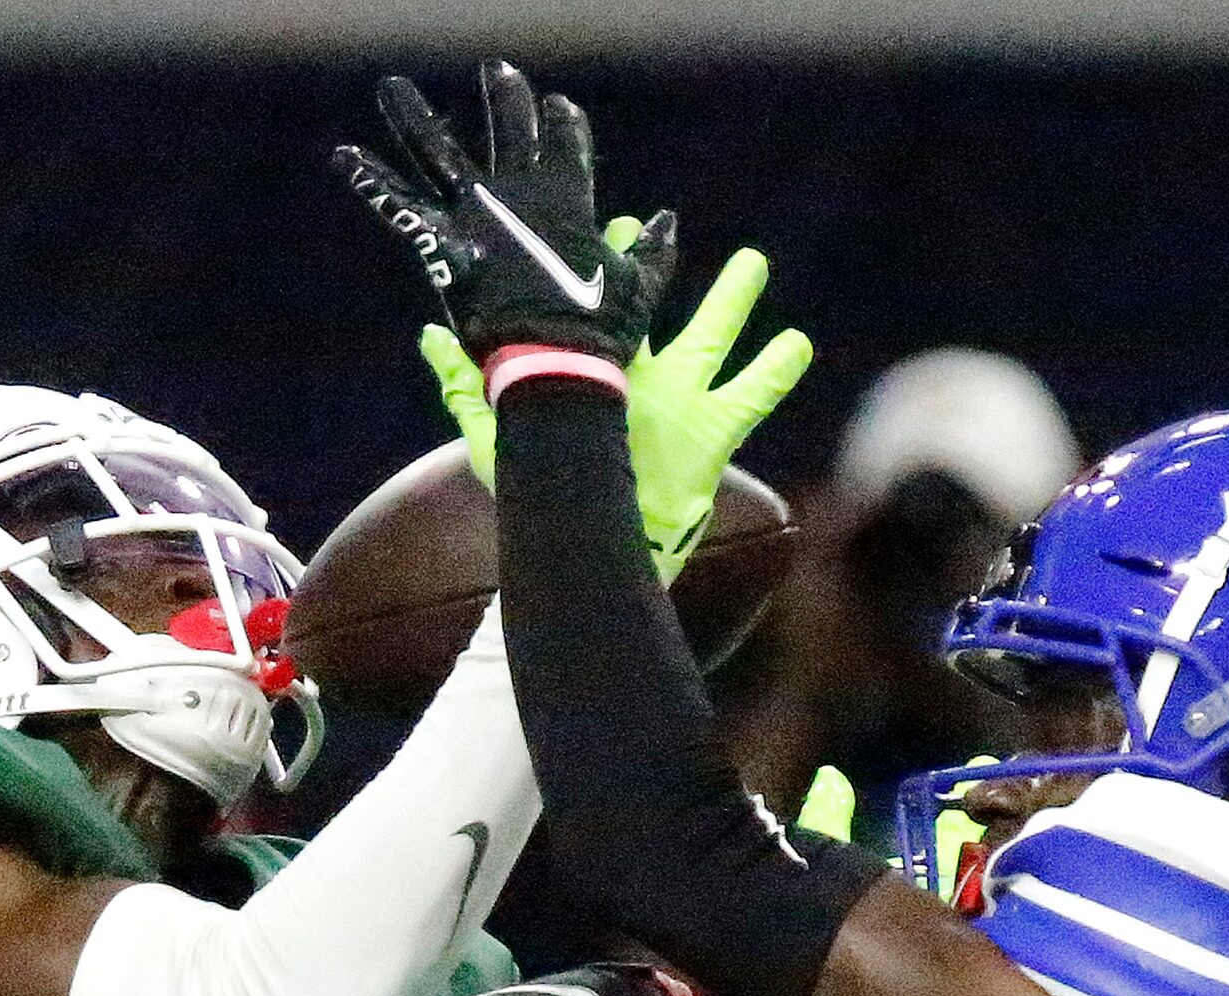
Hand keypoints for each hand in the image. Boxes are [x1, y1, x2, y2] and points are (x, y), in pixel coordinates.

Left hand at [337, 61, 672, 364]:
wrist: (553, 361)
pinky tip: (345, 155)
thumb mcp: (639, 286)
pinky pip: (399, 207)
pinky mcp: (443, 242)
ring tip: (391, 88)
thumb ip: (651, 250)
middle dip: (506, 98)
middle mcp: (518, 194)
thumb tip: (666, 219)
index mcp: (568, 200)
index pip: (566, 146)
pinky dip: (372, 181)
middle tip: (498, 70)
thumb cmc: (601, 330)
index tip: (559, 105)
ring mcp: (476, 213)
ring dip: (414, 118)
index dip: (563, 123)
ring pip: (438, 152)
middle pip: (508, 130)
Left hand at [420, 235, 812, 581]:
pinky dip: (775, 368)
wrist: (590, 541)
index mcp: (591, 369)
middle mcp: (637, 377)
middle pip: (653, 307)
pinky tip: (796, 339)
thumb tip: (432, 334)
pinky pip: (753, 394)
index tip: (601, 226)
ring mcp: (679, 401)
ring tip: (752, 260)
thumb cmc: (544, 493)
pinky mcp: (713, 432)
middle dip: (656, 266)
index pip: (596, 306)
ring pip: (712, 335)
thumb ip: (467, 385)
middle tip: (663, 223)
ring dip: (732, 298)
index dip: (598, 268)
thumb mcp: (495, 438)